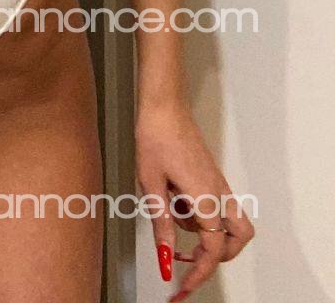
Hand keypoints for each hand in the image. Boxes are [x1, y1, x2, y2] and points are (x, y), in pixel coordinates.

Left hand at [136, 100, 253, 300]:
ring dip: (204, 229)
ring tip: (171, 212)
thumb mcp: (151, 184)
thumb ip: (162, 224)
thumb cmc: (155, 137)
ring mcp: (217, 182)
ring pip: (229, 221)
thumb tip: (166, 257)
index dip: (200, 272)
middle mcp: (218, 192)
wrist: (163, 105)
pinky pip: (216, 204)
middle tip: (188, 259)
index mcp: (206, 197)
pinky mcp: (210, 174)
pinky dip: (200, 212)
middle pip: (238, 237)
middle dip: (217, 255)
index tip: (183, 286)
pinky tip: (173, 197)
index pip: (213, 248)